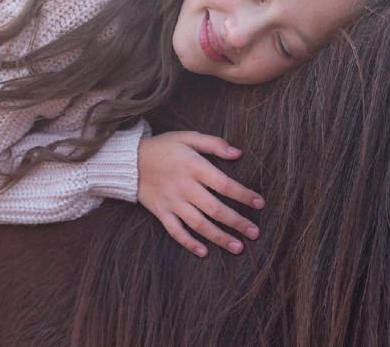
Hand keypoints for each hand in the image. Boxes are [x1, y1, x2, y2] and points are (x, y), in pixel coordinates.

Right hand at [136, 131, 264, 257]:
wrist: (129, 160)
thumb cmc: (164, 147)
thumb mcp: (188, 137)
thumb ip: (214, 144)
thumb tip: (238, 153)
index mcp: (193, 166)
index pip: (224, 184)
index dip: (243, 195)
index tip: (259, 203)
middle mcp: (184, 187)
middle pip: (215, 209)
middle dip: (236, 222)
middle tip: (255, 233)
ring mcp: (172, 202)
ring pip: (198, 224)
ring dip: (219, 237)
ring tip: (237, 247)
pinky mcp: (160, 212)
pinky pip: (176, 231)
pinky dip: (189, 243)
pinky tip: (204, 252)